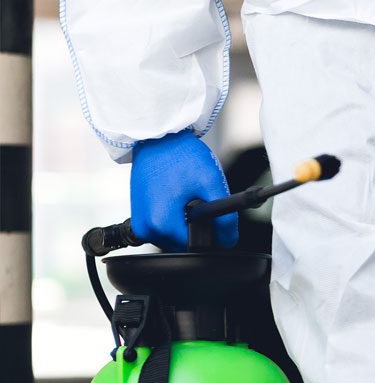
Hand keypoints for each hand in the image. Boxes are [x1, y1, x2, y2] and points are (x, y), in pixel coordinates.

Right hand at [130, 130, 237, 250]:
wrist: (157, 137)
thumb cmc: (181, 155)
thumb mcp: (211, 183)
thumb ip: (224, 217)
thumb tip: (229, 240)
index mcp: (161, 223)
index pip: (196, 246)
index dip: (213, 234)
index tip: (217, 217)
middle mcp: (145, 228)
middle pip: (183, 243)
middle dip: (198, 227)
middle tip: (201, 200)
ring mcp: (139, 222)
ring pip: (173, 236)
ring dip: (186, 223)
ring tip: (188, 196)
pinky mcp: (138, 215)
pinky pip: (162, 226)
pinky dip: (174, 217)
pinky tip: (178, 197)